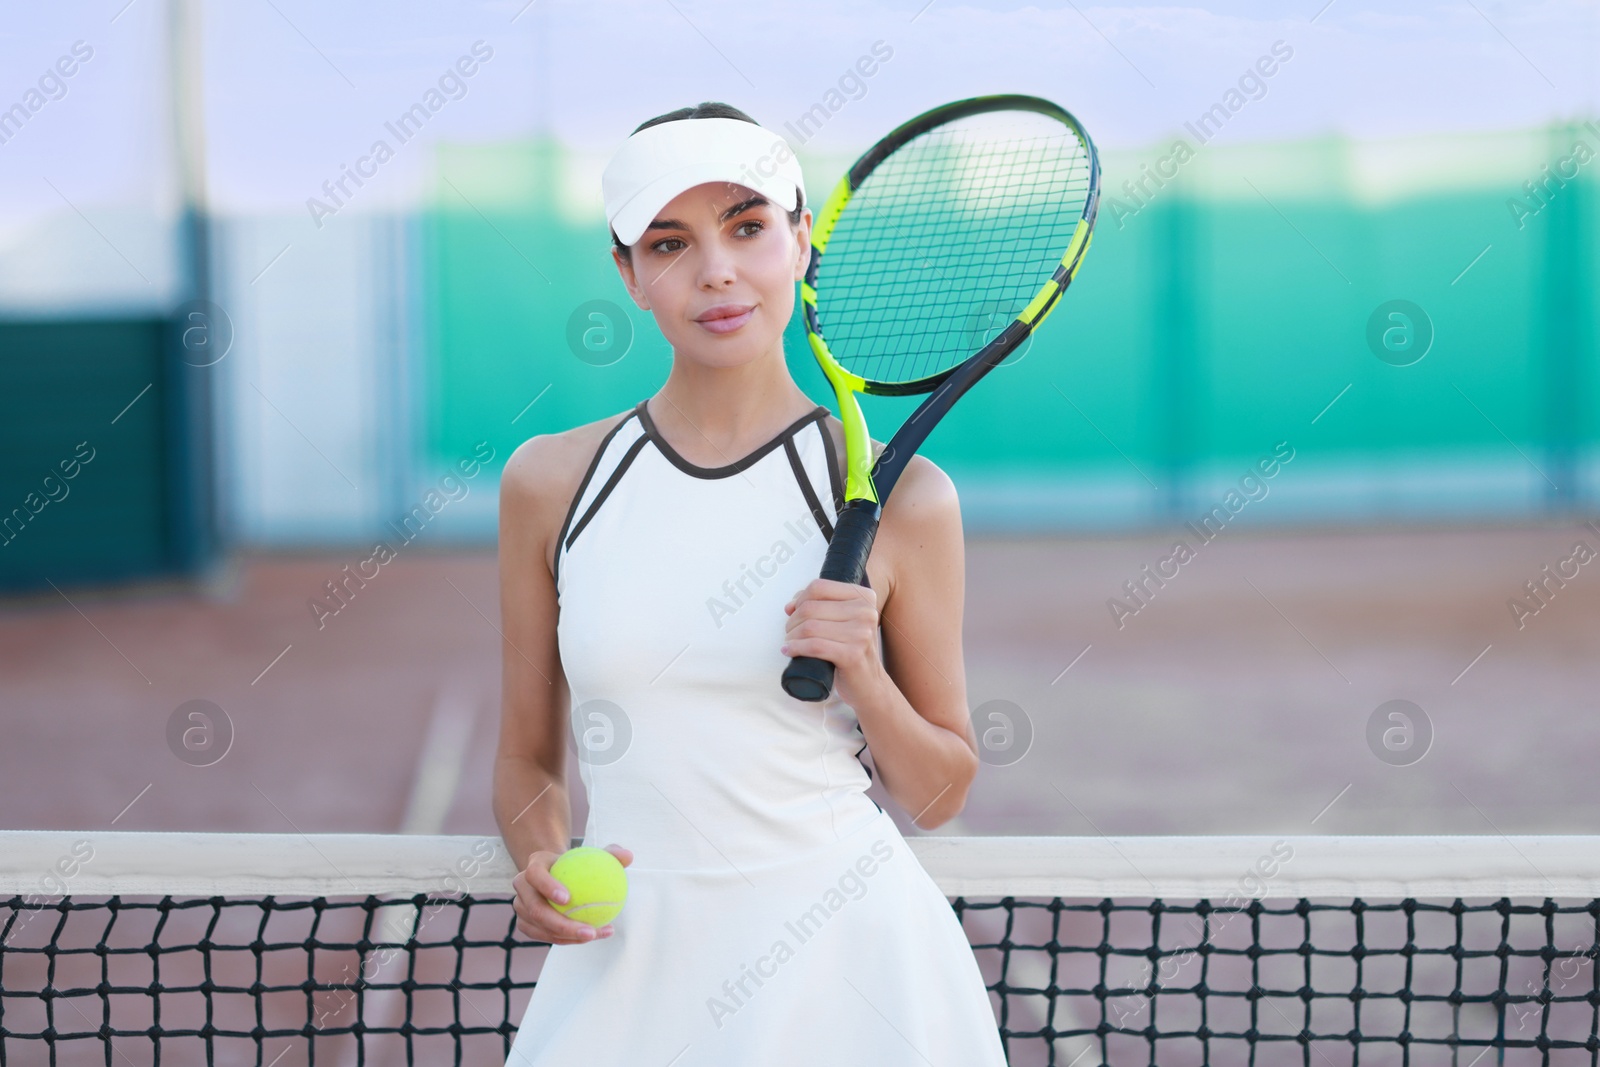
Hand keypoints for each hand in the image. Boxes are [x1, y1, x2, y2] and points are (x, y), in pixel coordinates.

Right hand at [511, 843, 632, 944]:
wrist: (557, 874)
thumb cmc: (578, 864)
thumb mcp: (593, 854)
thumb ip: (610, 853)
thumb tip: (628, 856)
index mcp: (534, 865)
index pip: (535, 875)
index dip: (547, 887)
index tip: (568, 899)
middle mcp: (522, 886)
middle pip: (535, 910)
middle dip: (561, 925)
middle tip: (589, 931)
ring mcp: (521, 907)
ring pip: (541, 928)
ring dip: (568, 937)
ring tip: (595, 935)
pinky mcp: (526, 924)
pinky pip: (547, 936)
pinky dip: (568, 940)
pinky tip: (592, 936)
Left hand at [781, 578, 886, 707]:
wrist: (870, 685)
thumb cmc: (852, 651)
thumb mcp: (844, 622)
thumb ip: (821, 606)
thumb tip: (790, 606)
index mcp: (864, 597)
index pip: (820, 587)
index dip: (799, 599)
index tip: (792, 612)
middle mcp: (866, 612)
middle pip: (811, 607)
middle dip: (792, 621)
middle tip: (789, 633)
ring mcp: (861, 634)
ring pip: (809, 627)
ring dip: (792, 636)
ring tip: (789, 643)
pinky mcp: (852, 655)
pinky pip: (814, 646)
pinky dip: (796, 648)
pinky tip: (789, 651)